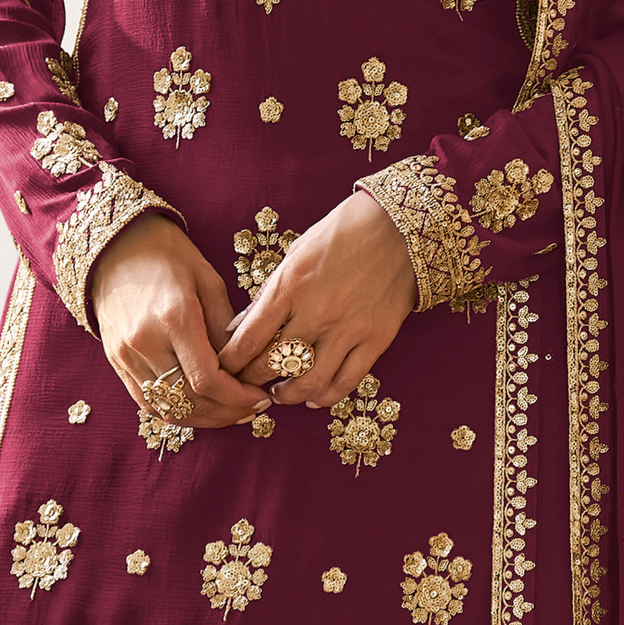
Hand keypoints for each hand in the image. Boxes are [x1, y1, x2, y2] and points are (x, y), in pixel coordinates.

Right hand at [90, 212, 271, 427]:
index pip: (207, 379)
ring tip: (229, 413)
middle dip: (226, 413)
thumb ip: (227, 330)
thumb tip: (244, 370)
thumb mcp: (209, 283)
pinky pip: (149, 404)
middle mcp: (146, 342)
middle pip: (190, 401)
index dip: (236, 398)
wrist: (115, 248)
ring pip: (169, 410)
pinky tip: (201, 409)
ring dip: (204, 419)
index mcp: (174, 318)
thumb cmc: (169, 257)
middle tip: (251, 410)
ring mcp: (126, 356)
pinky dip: (178, 413)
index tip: (258, 397)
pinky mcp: (117, 363)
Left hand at [218, 191, 417, 407]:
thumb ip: (268, 296)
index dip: (231, 363)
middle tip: (246, 386)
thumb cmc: (342, 234)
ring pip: (308, 382)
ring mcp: (347, 329)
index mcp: (290, 286)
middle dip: (252, 381)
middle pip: (273, 364)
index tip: (224, 371)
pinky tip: (313, 398)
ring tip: (279, 394)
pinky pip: (345, 382)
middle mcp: (316, 312)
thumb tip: (238, 329)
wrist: (399, 225)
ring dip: (288, 395)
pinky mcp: (375, 340)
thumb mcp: (296, 255)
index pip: (248, 340)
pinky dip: (325, 397)